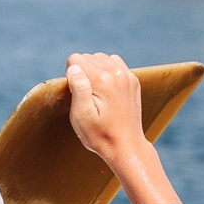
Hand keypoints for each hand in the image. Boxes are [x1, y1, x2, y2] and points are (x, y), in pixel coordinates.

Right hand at [64, 52, 182, 203]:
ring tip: (96, 93)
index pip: (75, 59)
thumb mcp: (81, 116)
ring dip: (94, 70)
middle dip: (83, 73)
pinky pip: (114, 63)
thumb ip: (77, 88)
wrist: (126, 146)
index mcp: (102, 80)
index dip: (70, 75)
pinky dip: (107, 71)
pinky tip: (105, 89)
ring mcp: (127, 75)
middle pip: (88, 57)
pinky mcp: (133, 80)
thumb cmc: (100, 134)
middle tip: (87, 97)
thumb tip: (74, 67)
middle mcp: (117, 73)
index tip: (77, 94)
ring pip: (101, 58)